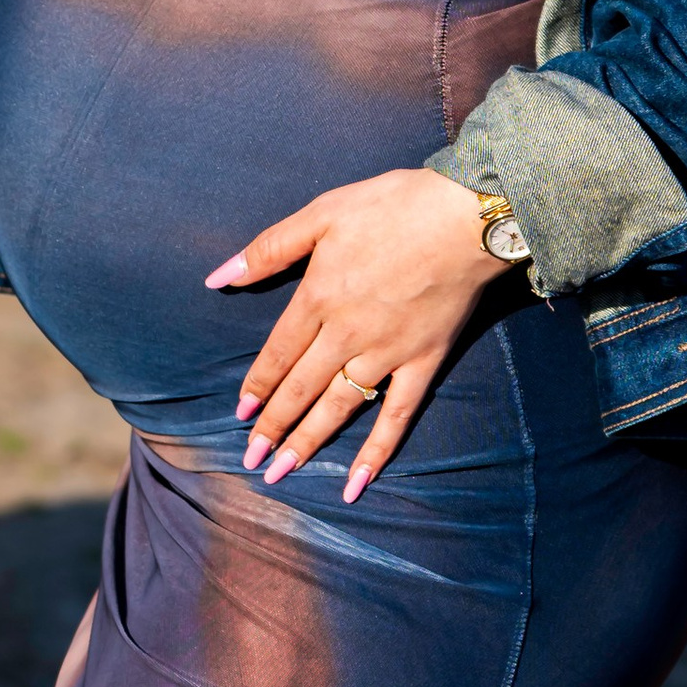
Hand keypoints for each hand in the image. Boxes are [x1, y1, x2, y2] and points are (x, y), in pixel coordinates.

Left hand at [209, 169, 494, 499]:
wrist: (467, 214)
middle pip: (300, 388)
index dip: (257, 387)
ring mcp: (387, 352)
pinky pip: (397, 415)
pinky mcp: (424, 362)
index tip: (240, 415)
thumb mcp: (322, 213)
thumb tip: (219, 277)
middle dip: (272, 427)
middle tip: (251, 461)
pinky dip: (377, 451)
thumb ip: (269, 249)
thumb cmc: (393, 205)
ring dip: (308, 442)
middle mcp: (346, 333)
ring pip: (338, 407)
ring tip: (281, 473)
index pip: (277, 354)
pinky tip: (356, 482)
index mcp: (318, 297)